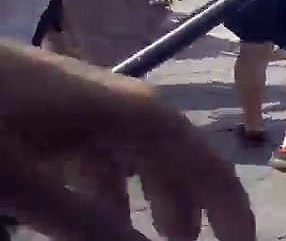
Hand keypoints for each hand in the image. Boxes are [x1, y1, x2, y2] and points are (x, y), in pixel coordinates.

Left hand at [0, 42, 255, 239]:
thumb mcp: (21, 181)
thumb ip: (85, 220)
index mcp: (127, 111)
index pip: (199, 159)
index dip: (227, 203)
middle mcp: (116, 102)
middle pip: (170, 157)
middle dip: (187, 207)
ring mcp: (82, 104)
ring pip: (130, 158)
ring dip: (141, 203)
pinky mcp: (50, 111)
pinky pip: (92, 154)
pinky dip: (99, 190)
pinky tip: (81, 217)